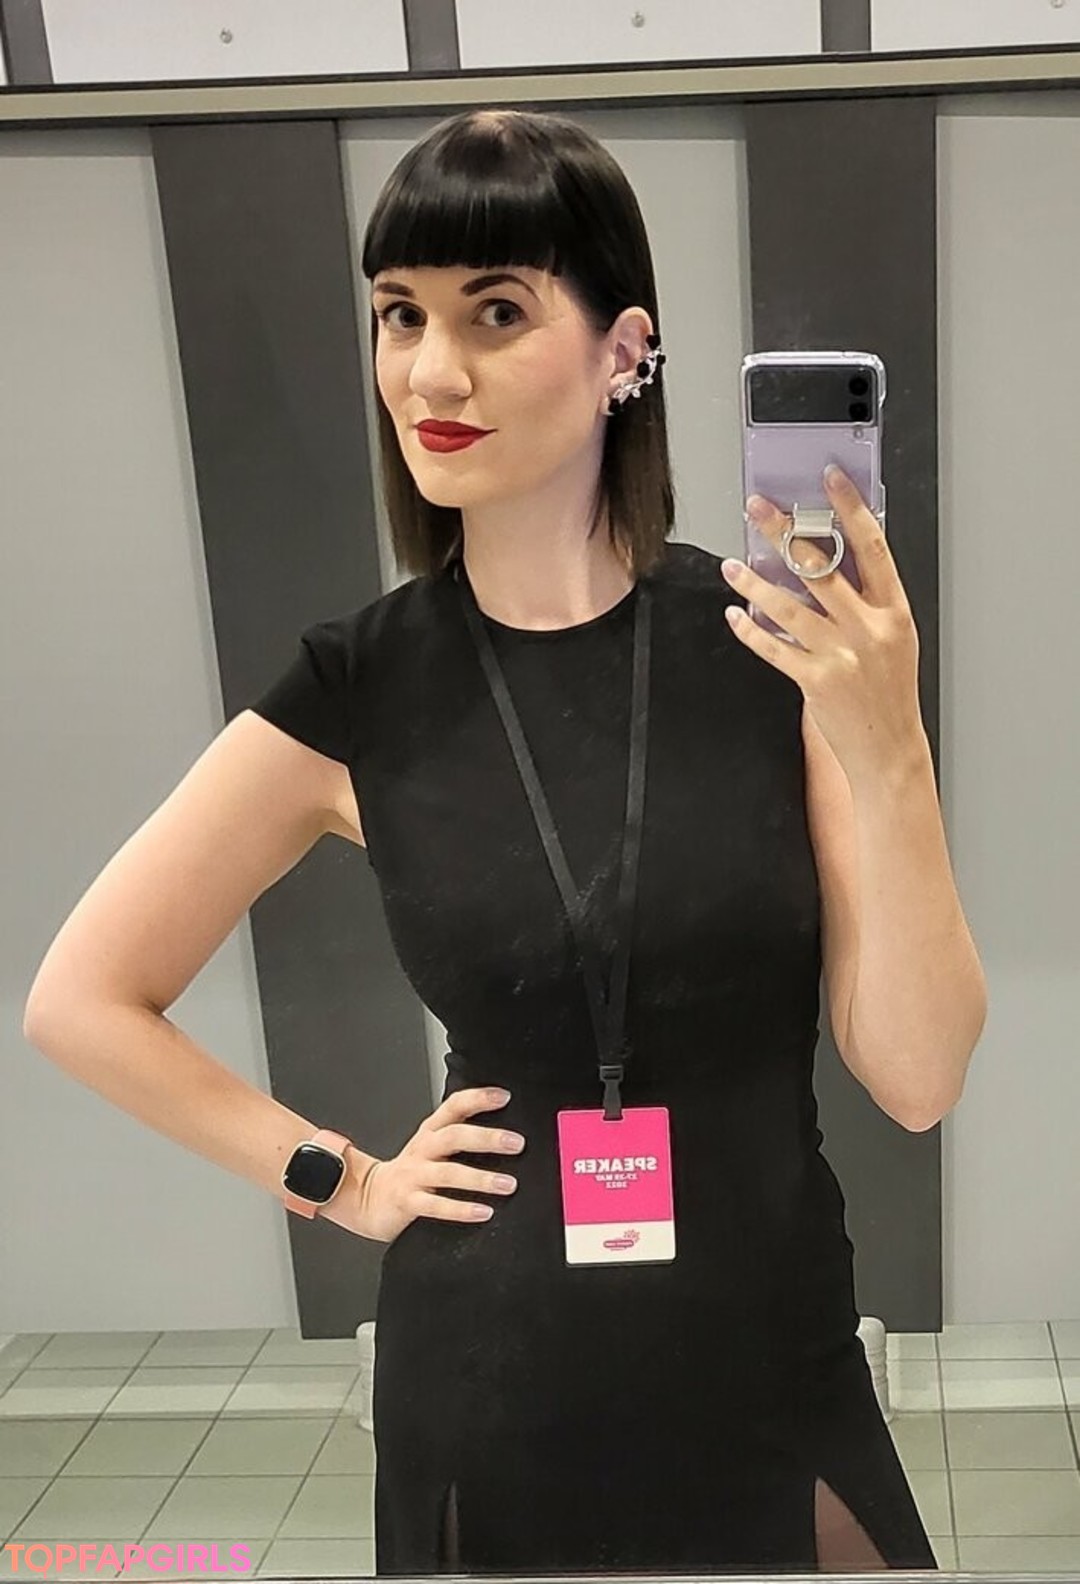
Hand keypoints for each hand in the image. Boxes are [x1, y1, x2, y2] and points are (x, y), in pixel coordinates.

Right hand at [328, 1088, 524, 1243]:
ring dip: (481, 1179)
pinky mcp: (408, 1202)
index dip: (478, 1098)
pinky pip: (437, 1206)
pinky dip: (461, 1209)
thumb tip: (503, 1134)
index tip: (504, 1097)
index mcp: (430, 1132)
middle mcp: (423, 1149)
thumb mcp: (430, 1147)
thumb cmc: (410, 1171)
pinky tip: (483, 1212)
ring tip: (508, 1184)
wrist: (368, 1197)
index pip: (454, 1106)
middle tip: (516, 1143)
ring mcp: (414, 1175)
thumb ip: (459, 1137)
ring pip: (448, 1173)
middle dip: (487, 1138)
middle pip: (454, 1136)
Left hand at [720, 465, 923, 785]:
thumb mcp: (893, 639)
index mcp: (894, 612)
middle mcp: (869, 630)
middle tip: (758, 509)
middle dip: (785, 532)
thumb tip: (824, 562)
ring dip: (754, 582)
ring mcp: (842, 656)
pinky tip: (735, 613)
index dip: (850, 508)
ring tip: (732, 565)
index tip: (829, 480)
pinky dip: (750, 629)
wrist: (889, 749)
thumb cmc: (889, 692)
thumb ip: (866, 602)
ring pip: (788, 606)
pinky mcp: (816, 681)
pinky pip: (773, 647)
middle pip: (821, 567)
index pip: (872, 547)